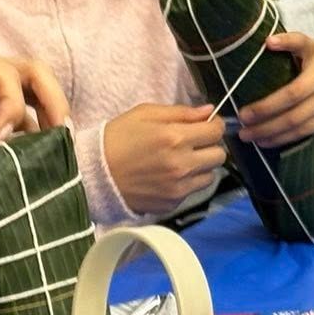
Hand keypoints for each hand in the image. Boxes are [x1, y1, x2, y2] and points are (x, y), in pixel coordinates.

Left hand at [0, 43, 68, 142]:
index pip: (2, 75)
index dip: (11, 107)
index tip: (1, 141)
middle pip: (33, 71)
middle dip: (52, 101)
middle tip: (60, 134)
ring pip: (39, 88)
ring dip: (53, 116)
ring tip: (61, 146)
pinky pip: (30, 112)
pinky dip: (40, 131)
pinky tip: (45, 154)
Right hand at [104, 103, 227, 216]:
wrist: (93, 174)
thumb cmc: (116, 139)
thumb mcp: (144, 114)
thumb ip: (180, 112)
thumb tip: (208, 111)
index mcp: (175, 138)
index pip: (216, 131)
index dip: (212, 124)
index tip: (204, 125)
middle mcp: (181, 165)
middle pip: (219, 155)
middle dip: (209, 146)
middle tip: (192, 143)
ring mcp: (178, 187)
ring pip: (210, 175)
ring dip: (201, 166)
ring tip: (180, 161)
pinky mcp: (172, 203)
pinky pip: (192, 191)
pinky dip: (186, 183)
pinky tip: (167, 175)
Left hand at [237, 36, 313, 145]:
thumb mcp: (313, 47)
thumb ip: (293, 42)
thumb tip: (267, 41)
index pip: (295, 89)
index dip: (270, 101)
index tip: (245, 108)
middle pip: (293, 109)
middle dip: (265, 116)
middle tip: (241, 120)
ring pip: (297, 125)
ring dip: (269, 132)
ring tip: (246, 135)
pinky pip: (302, 133)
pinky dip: (281, 139)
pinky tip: (263, 141)